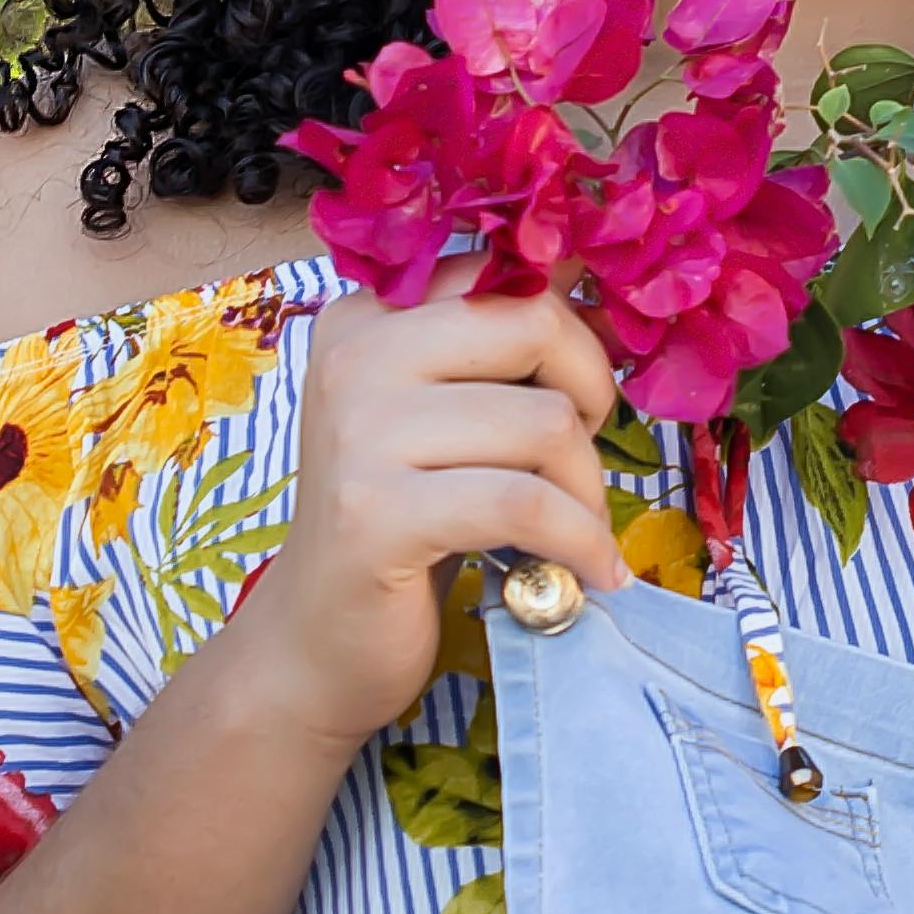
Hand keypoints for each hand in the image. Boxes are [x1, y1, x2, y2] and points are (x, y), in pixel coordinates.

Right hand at [210, 284, 627, 746]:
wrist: (314, 642)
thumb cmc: (399, 522)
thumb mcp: (440, 414)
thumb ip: (495, 348)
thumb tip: (598, 287)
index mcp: (367, 317)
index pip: (504, 272)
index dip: (575, 325)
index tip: (592, 384)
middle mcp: (354, 357)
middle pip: (534, 325)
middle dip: (593, 391)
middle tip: (583, 459)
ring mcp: (359, 434)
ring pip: (545, 423)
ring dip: (588, 488)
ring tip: (577, 527)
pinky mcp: (378, 514)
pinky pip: (525, 504)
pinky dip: (579, 539)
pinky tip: (590, 569)